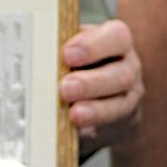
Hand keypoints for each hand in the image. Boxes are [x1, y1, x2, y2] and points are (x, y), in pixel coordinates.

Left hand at [59, 19, 142, 135]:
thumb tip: (36, 57)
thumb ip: (61, 49)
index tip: (67, 55)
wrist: (98, 91)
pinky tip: (76, 130)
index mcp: (116, 41)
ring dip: (95, 110)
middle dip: (91, 83)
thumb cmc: (79, 61)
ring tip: (74, 114)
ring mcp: (129, 96)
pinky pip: (111, 127)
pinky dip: (92, 129)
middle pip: (121, 75)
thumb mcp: (73, 47)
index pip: (116, 36)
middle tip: (65, 88)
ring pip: (120, 105)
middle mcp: (128, 67)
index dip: (93, 46)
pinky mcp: (123, 122)